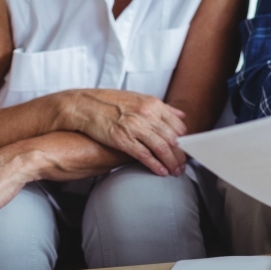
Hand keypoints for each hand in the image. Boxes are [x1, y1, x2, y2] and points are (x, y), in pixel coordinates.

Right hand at [58, 89, 187, 175]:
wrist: (84, 105)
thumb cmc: (110, 102)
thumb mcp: (139, 98)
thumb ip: (162, 108)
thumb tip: (181, 115)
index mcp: (153, 104)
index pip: (178, 125)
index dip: (185, 141)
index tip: (186, 150)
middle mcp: (147, 114)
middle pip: (173, 138)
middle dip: (181, 155)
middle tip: (183, 166)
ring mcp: (135, 126)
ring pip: (162, 148)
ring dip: (171, 162)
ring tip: (175, 171)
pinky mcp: (122, 139)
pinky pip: (144, 154)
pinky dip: (155, 165)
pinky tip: (161, 171)